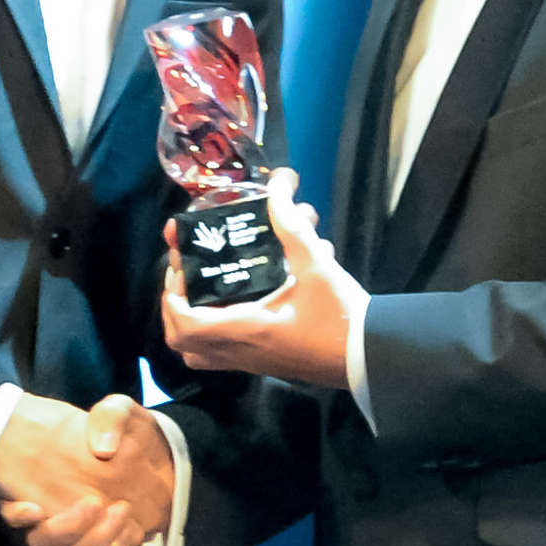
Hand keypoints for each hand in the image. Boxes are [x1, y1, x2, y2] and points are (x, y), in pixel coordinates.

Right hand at [0, 393, 173, 545]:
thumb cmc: (127, 432)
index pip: (12, 509)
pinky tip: (129, 541)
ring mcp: (79, 533)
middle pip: (42, 541)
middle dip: (69, 529)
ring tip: (125, 521)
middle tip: (101, 503)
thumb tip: (103, 448)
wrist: (156, 454)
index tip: (35, 508)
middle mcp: (54, 513)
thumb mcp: (121, 411)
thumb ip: (110, 417)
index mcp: (45, 482)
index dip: (17, 515)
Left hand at [161, 169, 363, 386]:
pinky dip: (213, 330)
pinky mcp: (263, 363)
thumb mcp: (316, 264)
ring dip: (190, 321)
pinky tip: (233, 299)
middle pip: (181, 340)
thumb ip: (291, 224)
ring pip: (198, 352)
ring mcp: (250, 362)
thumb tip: (279, 183)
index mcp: (246, 329)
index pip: (185, 323)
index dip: (174, 293)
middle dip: (175, 305)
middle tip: (190, 272)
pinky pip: (220, 354)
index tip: (184, 264)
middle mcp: (240, 351)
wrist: (371, 355)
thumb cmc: (341, 316)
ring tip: (202, 288)